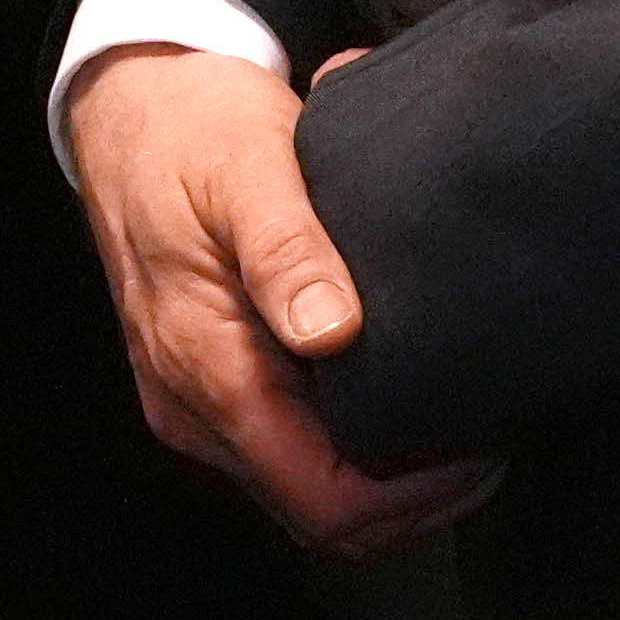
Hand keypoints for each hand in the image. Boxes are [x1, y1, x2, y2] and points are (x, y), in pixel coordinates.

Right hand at [65, 45, 496, 560]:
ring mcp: (199, 402)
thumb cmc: (191, 127)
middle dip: (414, 499)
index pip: (319, 495)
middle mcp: (195, 405)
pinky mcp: (213, 384)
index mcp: (203, 363)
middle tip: (491, 440)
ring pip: (309, 492)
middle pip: (321, 514)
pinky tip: (405, 394)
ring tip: (461, 419)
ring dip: (389, 480)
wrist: (128, 105)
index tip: (479, 448)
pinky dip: (357, 446)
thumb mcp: (248, 165)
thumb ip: (288, 249)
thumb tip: (333, 332)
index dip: (410, 495)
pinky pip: (292, 453)